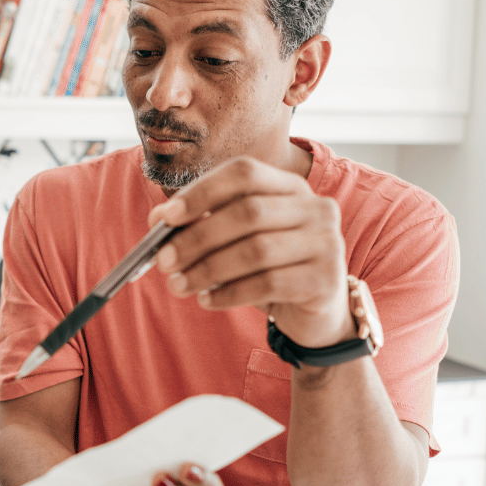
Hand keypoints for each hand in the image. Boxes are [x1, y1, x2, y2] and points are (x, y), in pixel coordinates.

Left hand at [151, 156, 351, 347]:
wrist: (315, 313)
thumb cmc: (269, 269)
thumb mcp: (236, 242)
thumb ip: (202, 224)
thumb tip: (158, 219)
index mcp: (290, 186)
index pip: (244, 173)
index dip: (202, 192)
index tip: (165, 217)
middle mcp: (315, 207)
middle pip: (248, 212)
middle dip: (198, 238)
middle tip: (164, 261)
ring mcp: (327, 242)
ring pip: (256, 250)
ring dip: (208, 269)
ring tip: (178, 285)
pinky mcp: (326, 280)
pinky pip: (268, 284)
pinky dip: (229, 293)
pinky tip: (206, 301)